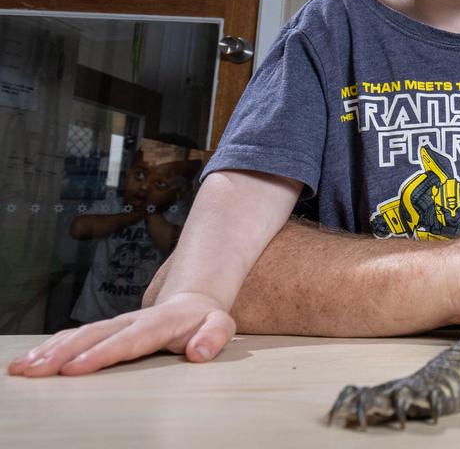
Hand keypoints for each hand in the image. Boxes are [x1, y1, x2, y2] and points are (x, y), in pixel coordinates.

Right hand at [6, 292, 234, 376]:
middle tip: (35, 371)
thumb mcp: (222, 326)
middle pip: (94, 336)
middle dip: (62, 354)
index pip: (128, 341)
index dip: (101, 354)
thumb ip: (214, 337)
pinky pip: (75, 336)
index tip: (75, 368)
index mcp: (158, 323)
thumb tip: (199, 354)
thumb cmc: (207, 320)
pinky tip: (30, 360)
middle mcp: (131, 321)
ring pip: (79, 334)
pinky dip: (51, 346)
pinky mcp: (105, 329)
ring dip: (50, 351)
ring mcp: (116, 323)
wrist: (194, 300)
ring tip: (23, 368)